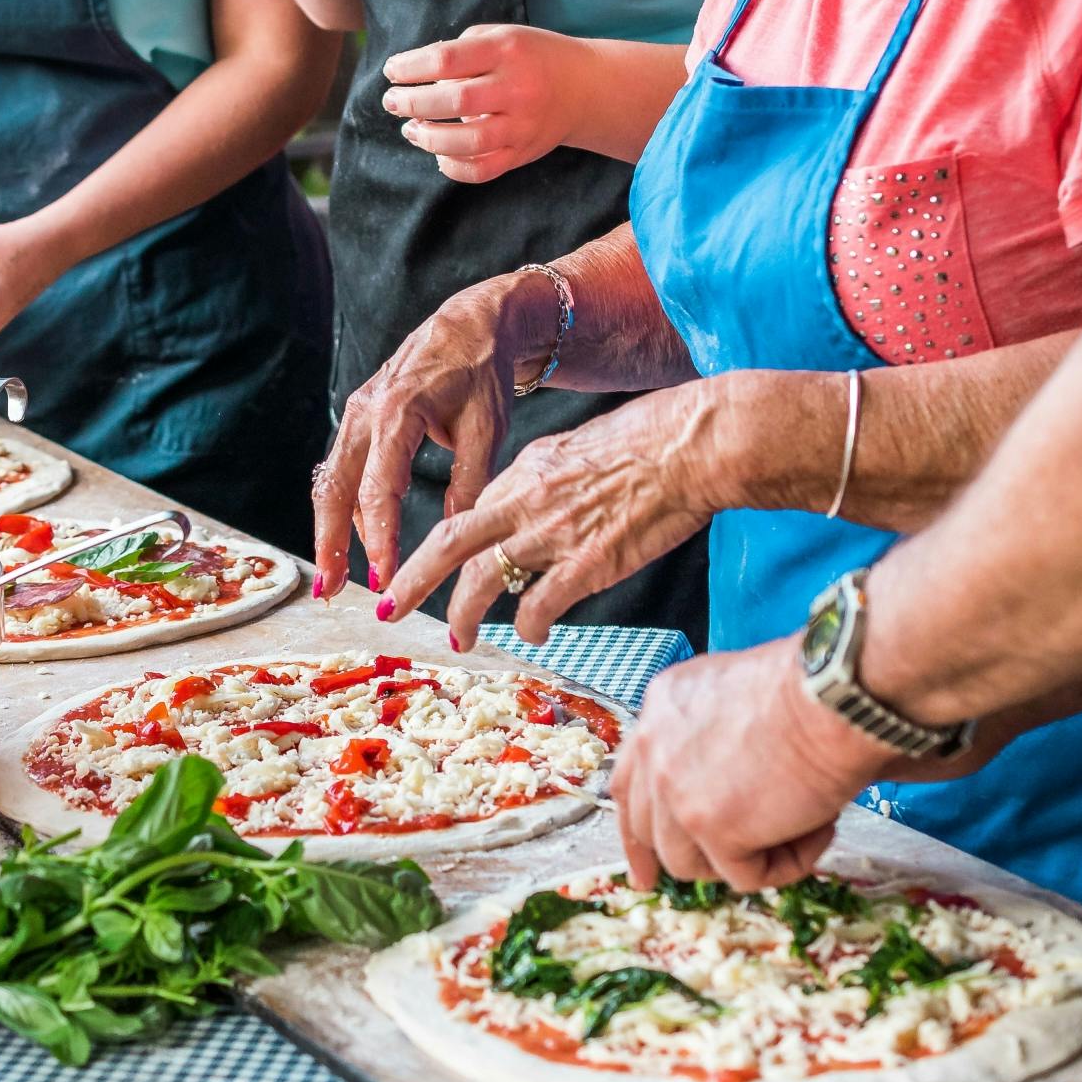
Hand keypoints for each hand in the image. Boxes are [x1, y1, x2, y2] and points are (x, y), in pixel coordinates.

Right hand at [312, 274, 549, 599]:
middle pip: (335, 488)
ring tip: (338, 575)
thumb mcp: (487, 429)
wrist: (472, 323)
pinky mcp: (360, 419)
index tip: (385, 578)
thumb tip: (456, 539)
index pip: (380, 489)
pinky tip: (355, 538)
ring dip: (332, 529)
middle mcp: (366, 412)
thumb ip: (469, 484)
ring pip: (333, 481)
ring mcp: (357, 414)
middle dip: (330, 542)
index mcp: (398, 412)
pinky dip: (345, 506)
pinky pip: (343, 469)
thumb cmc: (482, 371)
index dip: (380, 539)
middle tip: (332, 589)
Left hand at [377, 384, 728, 647]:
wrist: (691, 446)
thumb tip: (532, 503)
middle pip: (448, 544)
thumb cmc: (651, 442)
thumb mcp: (578, 450)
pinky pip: (537, 606)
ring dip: (462, 616)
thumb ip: (547, 481)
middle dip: (413, 580)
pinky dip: (527, 626)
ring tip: (458, 639)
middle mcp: (524, 502)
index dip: (440, 547)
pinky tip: (532, 634)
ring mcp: (550, 535)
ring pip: (482, 582)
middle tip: (390, 608)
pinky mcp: (584, 565)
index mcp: (523, 472)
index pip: (467, 514)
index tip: (427, 567)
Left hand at [380, 24, 585, 183]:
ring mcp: (522, 126)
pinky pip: (482, 170)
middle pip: (455, 101)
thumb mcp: (501, 36)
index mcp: (507, 51)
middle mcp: (517, 89)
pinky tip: (438, 155)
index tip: (391, 71)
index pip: (447, 60)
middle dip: (413, 103)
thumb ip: (460, 50)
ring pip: (468, 142)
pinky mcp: (522, 154)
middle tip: (392, 102)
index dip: (411, 67)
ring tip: (411, 130)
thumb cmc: (530, 57)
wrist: (583, 88)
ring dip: (429, 138)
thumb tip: (416, 74)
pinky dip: (454, 168)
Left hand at [609, 639, 894, 891]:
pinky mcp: (711, 828)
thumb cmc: (810, 687)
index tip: (644, 866)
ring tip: (800, 825)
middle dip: (685, 858)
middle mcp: (654, 750)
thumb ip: (709, 737)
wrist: (835, 694)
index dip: (639, 830)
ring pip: (690, 862)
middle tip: (729, 867)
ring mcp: (676, 793)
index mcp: (659, 712)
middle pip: (648, 830)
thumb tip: (723, 786)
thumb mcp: (734, 695)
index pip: (630, 785)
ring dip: (745, 856)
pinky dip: (788, 864)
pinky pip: (745, 876)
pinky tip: (819, 829)